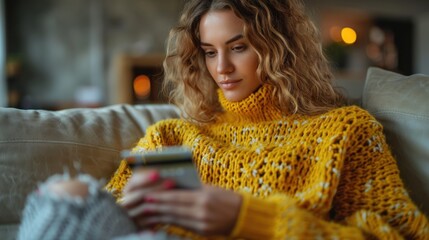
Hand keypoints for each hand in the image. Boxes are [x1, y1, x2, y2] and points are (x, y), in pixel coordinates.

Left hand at [121, 169, 241, 235]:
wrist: (243, 215)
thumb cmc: (226, 198)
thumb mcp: (210, 189)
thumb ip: (193, 189)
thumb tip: (173, 187)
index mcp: (203, 198)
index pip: (177, 197)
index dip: (161, 197)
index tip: (149, 194)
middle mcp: (201, 212)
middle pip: (174, 209)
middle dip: (158, 206)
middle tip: (144, 203)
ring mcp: (202, 223)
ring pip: (176, 219)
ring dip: (161, 216)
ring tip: (149, 213)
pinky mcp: (203, 232)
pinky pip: (183, 226)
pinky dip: (172, 222)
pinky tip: (163, 220)